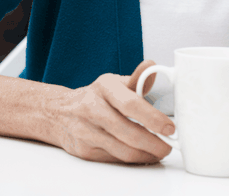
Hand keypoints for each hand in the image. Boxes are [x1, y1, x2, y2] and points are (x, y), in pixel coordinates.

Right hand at [48, 60, 174, 163]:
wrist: (58, 113)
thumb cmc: (93, 98)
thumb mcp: (112, 84)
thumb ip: (136, 80)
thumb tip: (153, 67)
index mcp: (104, 87)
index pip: (131, 104)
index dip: (153, 118)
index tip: (169, 128)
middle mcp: (92, 108)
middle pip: (130, 133)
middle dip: (155, 144)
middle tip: (168, 146)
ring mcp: (87, 132)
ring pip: (124, 151)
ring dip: (147, 155)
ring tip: (158, 151)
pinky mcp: (85, 151)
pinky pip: (116, 160)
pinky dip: (132, 160)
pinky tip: (140, 154)